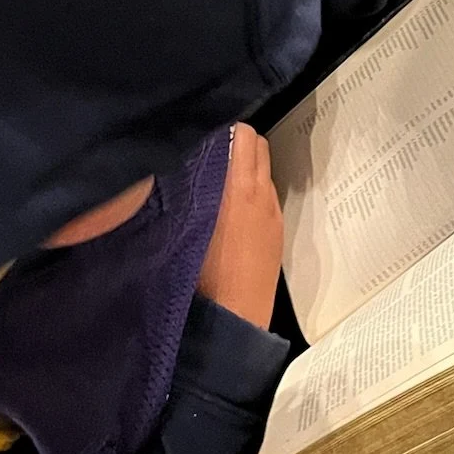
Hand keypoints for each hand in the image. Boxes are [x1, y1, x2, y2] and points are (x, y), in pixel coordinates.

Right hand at [196, 124, 284, 327]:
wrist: (232, 322)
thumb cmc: (199, 280)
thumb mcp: (180, 228)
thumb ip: (183, 192)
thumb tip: (177, 168)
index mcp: (239, 188)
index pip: (241, 134)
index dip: (221, 130)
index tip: (201, 135)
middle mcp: (261, 194)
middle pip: (257, 145)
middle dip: (236, 143)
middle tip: (208, 152)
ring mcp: (272, 214)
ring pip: (263, 171)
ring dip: (244, 168)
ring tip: (215, 181)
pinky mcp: (277, 233)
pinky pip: (266, 197)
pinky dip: (252, 192)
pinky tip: (229, 211)